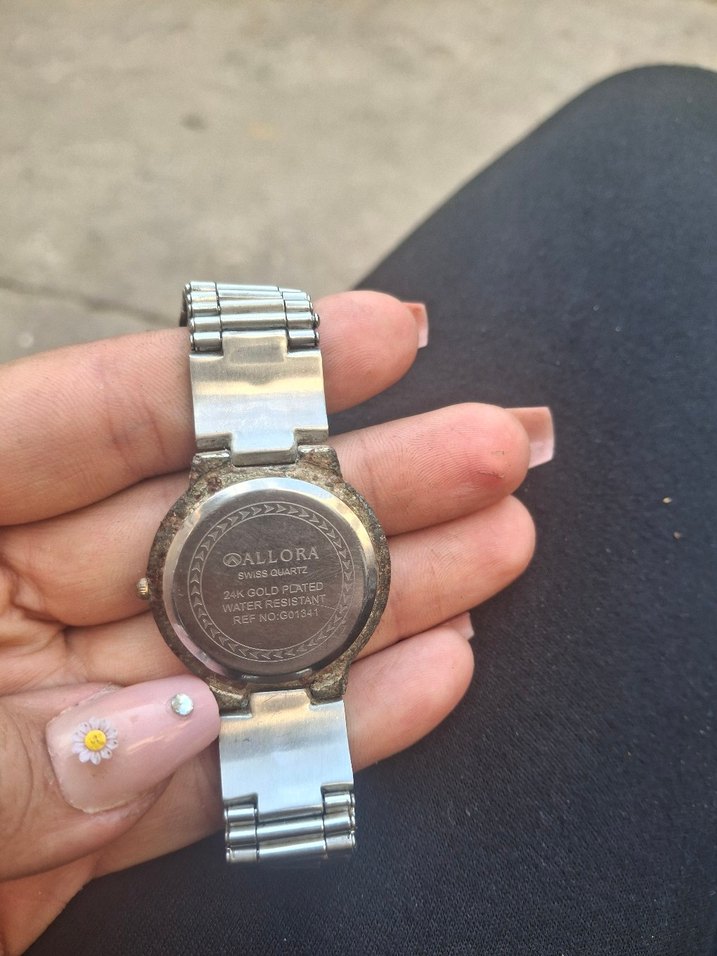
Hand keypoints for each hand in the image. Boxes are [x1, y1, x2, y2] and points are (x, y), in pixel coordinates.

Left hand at [0, 292, 549, 952]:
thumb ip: (6, 756)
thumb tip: (180, 725)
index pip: (95, 424)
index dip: (244, 374)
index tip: (379, 338)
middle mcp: (10, 610)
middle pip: (209, 525)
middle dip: (363, 483)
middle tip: (490, 445)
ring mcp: (68, 713)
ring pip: (245, 644)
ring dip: (379, 600)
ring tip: (497, 548)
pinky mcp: (98, 817)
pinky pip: (228, 769)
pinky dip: (327, 730)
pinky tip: (431, 671)